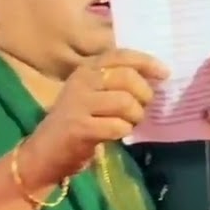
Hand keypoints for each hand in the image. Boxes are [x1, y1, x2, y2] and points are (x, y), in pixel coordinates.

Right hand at [24, 48, 168, 188]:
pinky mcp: (79, 127)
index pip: (121, 56)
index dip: (146, 62)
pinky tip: (116, 135)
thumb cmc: (76, 123)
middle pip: (127, 78)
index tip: (165, 74)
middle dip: (143, 95)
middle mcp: (81, 80)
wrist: (44, 154)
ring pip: (125, 102)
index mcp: (86, 69)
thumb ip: (118, 83)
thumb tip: (154, 78)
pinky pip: (117, 126)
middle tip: (141, 109)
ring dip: (134, 116)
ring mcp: (78, 103)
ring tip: (128, 124)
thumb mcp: (94, 95)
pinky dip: (123, 132)